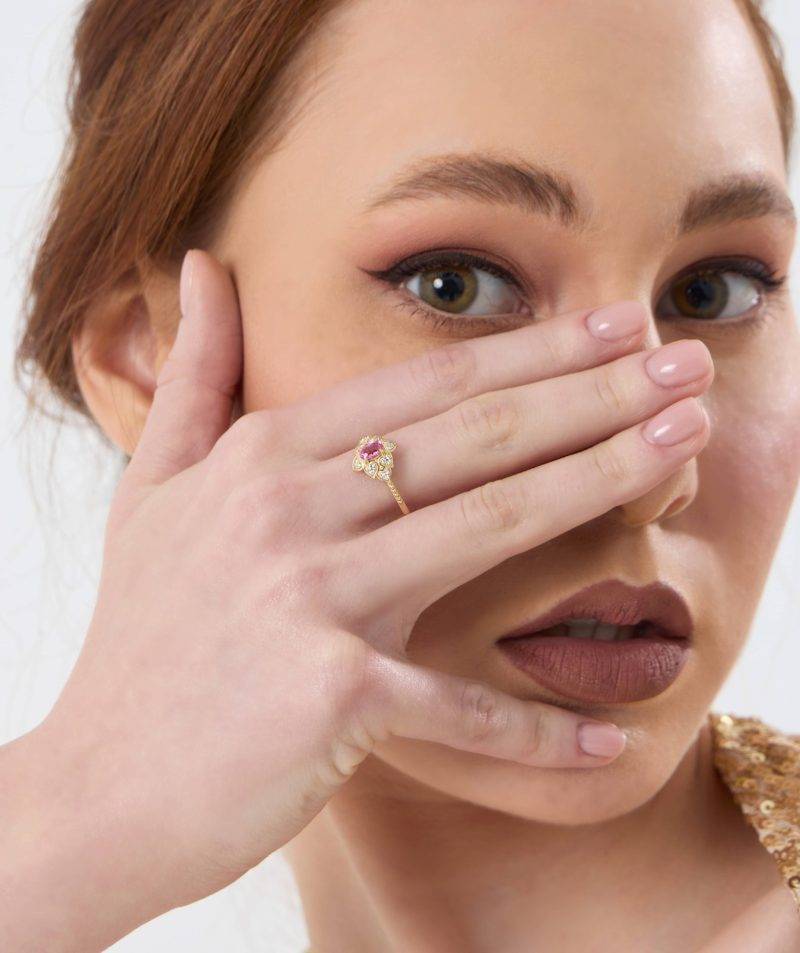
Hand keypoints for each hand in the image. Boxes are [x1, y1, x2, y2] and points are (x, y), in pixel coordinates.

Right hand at [26, 249, 710, 945]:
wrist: (96, 781)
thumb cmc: (140, 634)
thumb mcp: (152, 488)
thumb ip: (194, 376)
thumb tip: (201, 267)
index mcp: (261, 454)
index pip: (422, 385)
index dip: (531, 350)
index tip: (618, 324)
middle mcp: (288, 509)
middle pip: (473, 436)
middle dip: (594, 392)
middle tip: (688, 362)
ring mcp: (310, 600)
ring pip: (486, 527)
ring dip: (603, 484)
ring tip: (687, 447)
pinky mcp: (329, 698)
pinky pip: (458, 707)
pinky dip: (537, 735)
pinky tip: (610, 743)